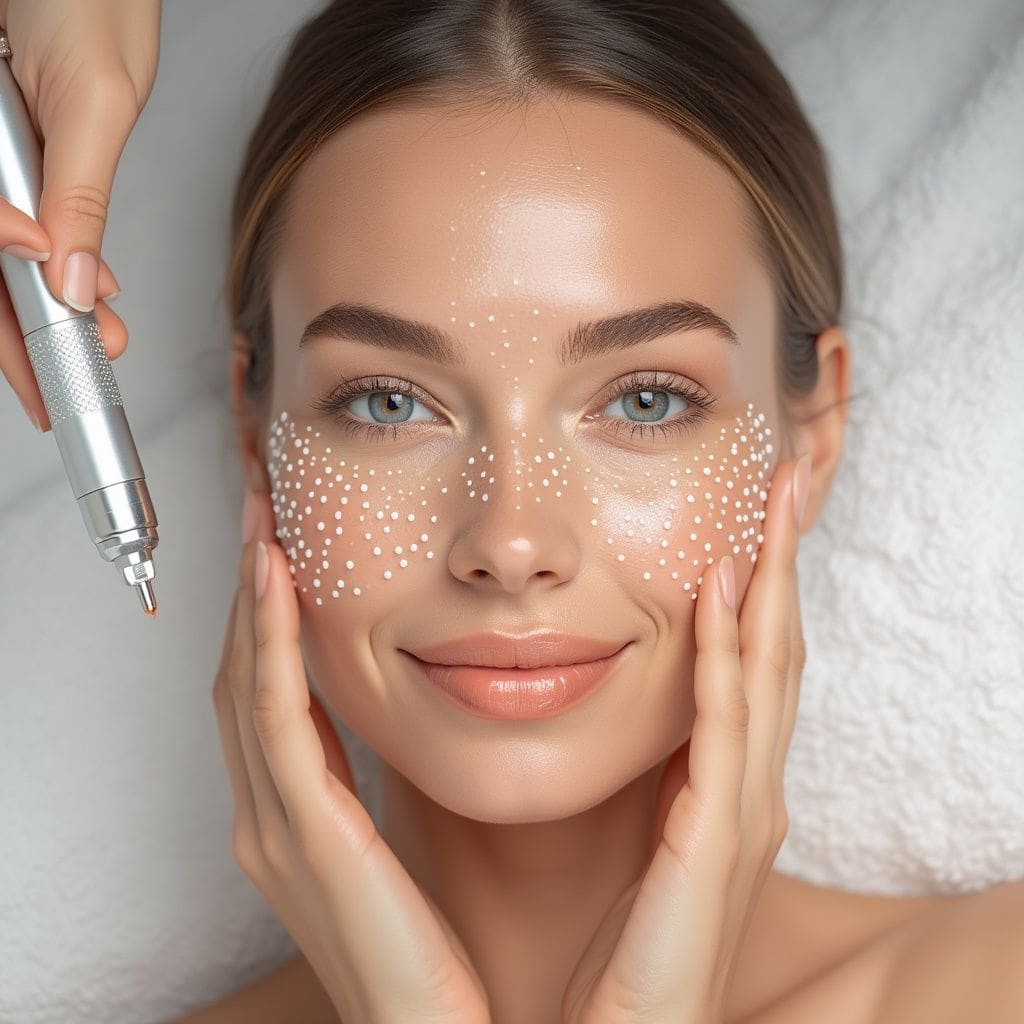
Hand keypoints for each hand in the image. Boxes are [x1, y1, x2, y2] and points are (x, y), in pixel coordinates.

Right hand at [0, 0, 159, 431]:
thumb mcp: (91, 100)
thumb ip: (78, 190)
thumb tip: (73, 278)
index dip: (3, 287)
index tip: (49, 328)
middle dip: (22, 332)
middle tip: (56, 391)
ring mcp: (0, 160)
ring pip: (6, 252)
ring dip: (44, 307)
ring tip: (93, 351)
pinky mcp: (21, 150)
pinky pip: (31, 216)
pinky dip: (58, 259)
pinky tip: (86, 292)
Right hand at [212, 486, 491, 1023]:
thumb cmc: (429, 948)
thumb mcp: (394, 846)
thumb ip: (378, 783)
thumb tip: (409, 705)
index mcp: (294, 816)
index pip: (267, 689)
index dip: (267, 614)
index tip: (282, 544)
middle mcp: (268, 816)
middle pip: (240, 673)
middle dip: (247, 589)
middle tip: (261, 509)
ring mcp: (274, 828)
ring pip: (246, 682)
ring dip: (250, 598)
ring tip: (262, 522)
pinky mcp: (304, 838)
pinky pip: (274, 718)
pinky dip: (270, 644)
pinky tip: (277, 582)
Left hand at [562, 455, 807, 1023]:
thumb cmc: (621, 945)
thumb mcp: (637, 833)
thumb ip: (647, 770)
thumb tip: (623, 703)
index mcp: (726, 785)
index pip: (752, 661)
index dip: (760, 583)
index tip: (754, 510)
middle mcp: (750, 789)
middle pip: (777, 649)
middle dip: (784, 561)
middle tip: (787, 478)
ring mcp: (742, 812)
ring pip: (767, 670)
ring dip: (771, 582)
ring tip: (774, 503)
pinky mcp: (716, 838)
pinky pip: (723, 724)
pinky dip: (728, 652)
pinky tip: (723, 588)